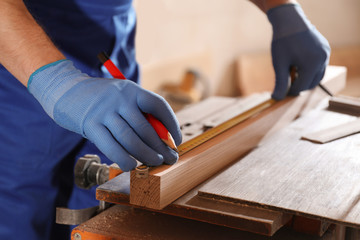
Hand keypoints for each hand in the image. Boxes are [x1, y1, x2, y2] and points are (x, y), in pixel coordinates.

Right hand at [28, 60, 181, 170]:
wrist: (65, 90)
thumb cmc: (101, 99)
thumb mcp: (122, 97)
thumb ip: (138, 113)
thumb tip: (161, 138)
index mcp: (132, 90)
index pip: (158, 105)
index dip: (171, 124)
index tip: (176, 140)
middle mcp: (120, 99)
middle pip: (146, 127)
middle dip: (161, 147)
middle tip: (170, 158)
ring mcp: (104, 111)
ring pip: (130, 139)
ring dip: (146, 154)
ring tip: (155, 162)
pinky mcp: (90, 124)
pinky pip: (111, 146)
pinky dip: (124, 159)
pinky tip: (132, 166)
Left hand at [267, 4, 329, 99]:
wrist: (290, 21)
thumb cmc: (282, 42)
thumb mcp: (279, 64)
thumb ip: (280, 82)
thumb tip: (276, 98)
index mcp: (312, 65)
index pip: (301, 87)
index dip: (290, 91)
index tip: (281, 91)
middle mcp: (322, 60)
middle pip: (311, 83)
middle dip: (299, 86)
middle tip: (286, 83)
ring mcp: (326, 54)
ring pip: (317, 76)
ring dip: (305, 78)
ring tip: (291, 73)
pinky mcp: (326, 49)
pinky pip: (319, 66)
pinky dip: (310, 69)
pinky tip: (298, 65)